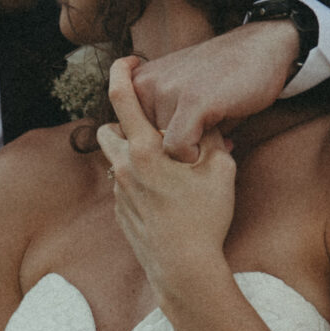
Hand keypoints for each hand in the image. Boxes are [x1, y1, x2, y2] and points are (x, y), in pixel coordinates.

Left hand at [98, 57, 235, 307]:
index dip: (120, 71)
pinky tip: (164, 192)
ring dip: (130, 150)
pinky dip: (137, 178)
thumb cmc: (205, 218)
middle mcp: (124, 167)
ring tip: (161, 158)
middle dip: (123, 119)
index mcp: (144, 150)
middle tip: (150, 122)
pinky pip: (124, 184)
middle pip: (107, 127)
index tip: (130, 61)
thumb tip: (207, 121)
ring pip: (114, 158)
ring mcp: (119, 192)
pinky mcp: (120, 213)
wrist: (184, 269)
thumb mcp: (221, 170)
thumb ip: (212, 138)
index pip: (120, 96)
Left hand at [129, 21, 299, 161]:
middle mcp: (147, 85)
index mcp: (140, 83)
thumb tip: (148, 155)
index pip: (128, 136)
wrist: (262, 49)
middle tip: (199, 147)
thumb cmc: (224, 80)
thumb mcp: (182, 96)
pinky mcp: (192, 101)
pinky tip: (216, 145)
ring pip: (160, 150)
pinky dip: (194, 156)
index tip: (184, 140)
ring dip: (184, 156)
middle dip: (168, 155)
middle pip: (143, 145)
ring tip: (211, 142)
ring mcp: (167, 91)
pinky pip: (177, 147)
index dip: (156, 148)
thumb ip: (160, 119)